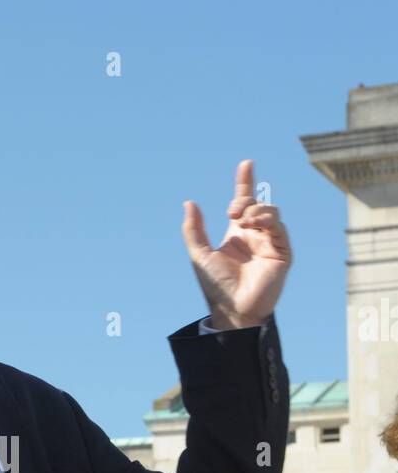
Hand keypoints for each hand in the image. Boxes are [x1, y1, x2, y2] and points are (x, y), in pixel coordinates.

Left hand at [182, 159, 291, 329]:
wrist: (232, 308)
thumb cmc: (216, 286)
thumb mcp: (199, 254)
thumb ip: (194, 230)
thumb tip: (189, 203)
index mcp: (237, 234)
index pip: (244, 202)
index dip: (245, 182)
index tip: (246, 164)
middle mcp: (255, 236)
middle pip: (257, 203)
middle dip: (244, 200)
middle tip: (232, 213)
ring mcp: (270, 243)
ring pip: (271, 212)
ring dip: (257, 210)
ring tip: (243, 221)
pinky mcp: (282, 253)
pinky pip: (280, 228)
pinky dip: (268, 221)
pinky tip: (255, 226)